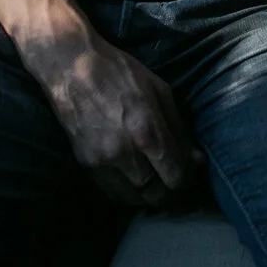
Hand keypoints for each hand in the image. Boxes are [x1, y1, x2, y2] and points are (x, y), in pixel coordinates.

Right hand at [15, 23, 201, 207]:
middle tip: (175, 180)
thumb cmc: (120, 72)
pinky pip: (112, 193)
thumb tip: (196, 159)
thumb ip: (178, 129)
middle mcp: (124, 152)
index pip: (175, 177)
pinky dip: (128, 193)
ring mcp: (101, 161)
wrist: (70, 67)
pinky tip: (134, 180)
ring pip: (133, 199)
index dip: (188, 180)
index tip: (191, 174)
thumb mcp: (160, 91)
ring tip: (156, 182)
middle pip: (156, 195)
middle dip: (171, 192)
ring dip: (149, 195)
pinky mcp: (84, 164)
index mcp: (146, 131)